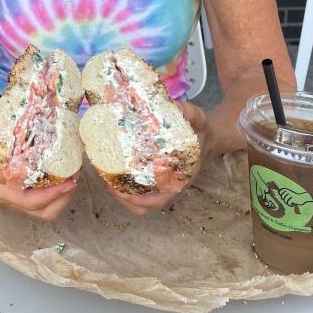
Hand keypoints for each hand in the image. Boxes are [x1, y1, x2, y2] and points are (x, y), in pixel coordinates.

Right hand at [0, 107, 79, 221]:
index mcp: (0, 189)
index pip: (29, 201)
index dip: (51, 194)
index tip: (68, 181)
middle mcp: (10, 200)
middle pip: (44, 212)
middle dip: (64, 197)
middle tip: (76, 174)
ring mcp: (19, 202)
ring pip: (48, 211)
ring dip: (65, 196)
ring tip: (75, 173)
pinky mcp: (26, 197)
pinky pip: (47, 203)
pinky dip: (60, 192)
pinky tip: (67, 173)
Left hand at [104, 101, 206, 216]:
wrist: (205, 138)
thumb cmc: (199, 131)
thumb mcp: (198, 119)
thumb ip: (188, 112)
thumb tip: (173, 106)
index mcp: (180, 177)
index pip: (161, 198)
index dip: (142, 200)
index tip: (125, 193)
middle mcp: (169, 184)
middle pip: (146, 205)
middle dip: (126, 200)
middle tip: (109, 185)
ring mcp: (161, 184)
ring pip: (139, 202)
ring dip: (122, 197)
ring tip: (107, 181)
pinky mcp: (153, 178)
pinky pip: (138, 190)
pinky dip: (125, 187)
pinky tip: (113, 173)